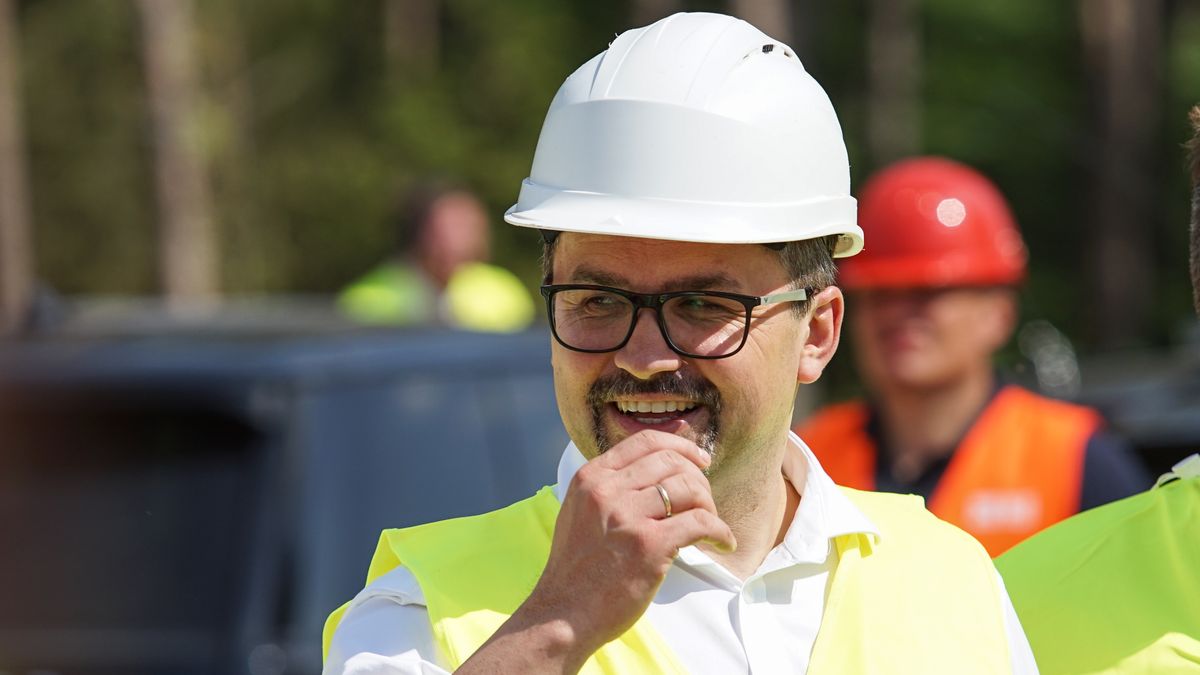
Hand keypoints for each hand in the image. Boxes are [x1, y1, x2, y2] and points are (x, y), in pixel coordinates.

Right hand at [528, 430, 735, 659]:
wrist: (563, 614)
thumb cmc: (576, 569)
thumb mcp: (580, 511)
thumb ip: (610, 487)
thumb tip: (655, 464)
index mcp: (591, 478)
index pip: (645, 442)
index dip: (681, 445)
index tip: (700, 459)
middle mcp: (607, 490)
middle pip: (672, 462)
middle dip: (698, 479)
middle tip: (705, 502)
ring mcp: (628, 516)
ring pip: (689, 489)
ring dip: (709, 506)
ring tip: (711, 526)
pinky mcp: (649, 545)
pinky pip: (700, 523)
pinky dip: (719, 532)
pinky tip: (722, 543)